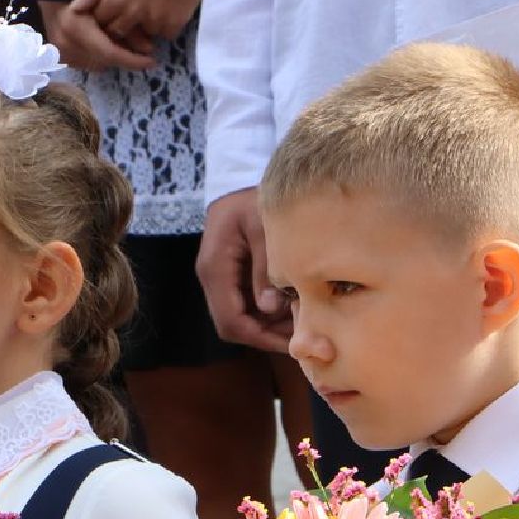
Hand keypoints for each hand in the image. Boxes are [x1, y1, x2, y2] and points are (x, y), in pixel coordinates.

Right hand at [39, 0, 154, 72]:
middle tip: (141, 49)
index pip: (109, 53)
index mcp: (74, 26)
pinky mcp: (58, 53)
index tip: (151, 62)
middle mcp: (64, 43)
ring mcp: (59, 50)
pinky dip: (98, 55)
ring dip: (111, 56)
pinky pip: (85, 62)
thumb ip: (124, 21)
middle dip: (124, 57)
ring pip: (95, 65)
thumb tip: (147, 48)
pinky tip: (104, 40)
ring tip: (122, 41)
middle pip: (104, 61)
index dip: (132, 60)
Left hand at [87, 0, 204, 40]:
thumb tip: (76, 9)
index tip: (112, 11)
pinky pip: (166, 34)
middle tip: (134, 9)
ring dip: (146, 27)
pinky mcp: (174, 23)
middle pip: (120, 33)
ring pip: (144, 35)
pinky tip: (171, 7)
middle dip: (123, 26)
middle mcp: (132, 14)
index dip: (106, 18)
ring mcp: (154, 20)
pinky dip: (167, 26)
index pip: (101, 22)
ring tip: (155, 3)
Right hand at [195, 188, 291, 353]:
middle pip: (235, 325)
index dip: (261, 338)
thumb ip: (266, 268)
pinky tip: (294, 303)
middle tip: (306, 332)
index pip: (232, 322)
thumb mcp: (264, 227)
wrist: (239, 176)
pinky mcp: (231, 274)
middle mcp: (212, 278)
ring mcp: (220, 277)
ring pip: (242, 317)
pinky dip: (269, 310)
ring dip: (271, 324)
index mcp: (215, 268)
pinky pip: (247, 302)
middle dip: (268, 334)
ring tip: (304, 318)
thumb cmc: (252, 196)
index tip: (294, 342)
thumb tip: (270, 308)